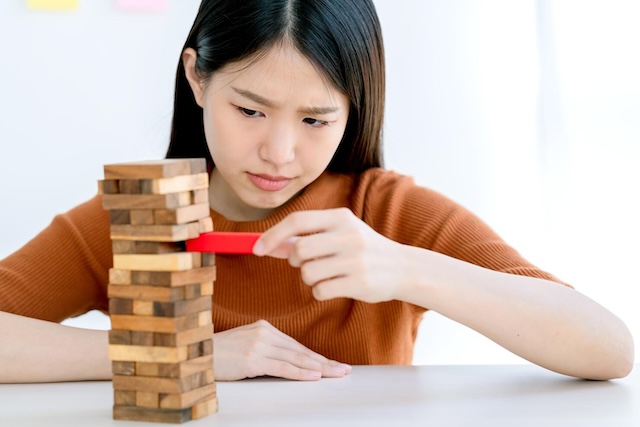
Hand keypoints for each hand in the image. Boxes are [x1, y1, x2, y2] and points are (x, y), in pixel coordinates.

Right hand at [213, 320, 350, 380]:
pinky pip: (282, 367)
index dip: (317, 356)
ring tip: (335, 374)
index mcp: (265, 328)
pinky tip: (313, 377)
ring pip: (296, 359)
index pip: (297, 346)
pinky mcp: (252, 358)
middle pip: (301, 351)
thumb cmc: (220, 354)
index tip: (333, 364)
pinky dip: (300, 373)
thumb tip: (290, 363)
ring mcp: (259, 345)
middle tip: (344, 370)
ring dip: (319, 368)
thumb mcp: (247, 346)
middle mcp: (265, 333)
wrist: (196, 353)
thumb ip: (267, 350)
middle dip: (325, 362)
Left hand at [253, 208, 406, 302]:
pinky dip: (321, 292)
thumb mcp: (340, 233)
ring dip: (310, 278)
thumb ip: (308, 236)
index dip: (272, 235)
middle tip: (305, 264)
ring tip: (327, 275)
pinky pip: (320, 290)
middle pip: (299, 250)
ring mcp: (355, 259)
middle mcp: (348, 235)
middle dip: (295, 261)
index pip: (297, 221)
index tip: (257, 248)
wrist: (402, 268)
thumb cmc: (363, 249)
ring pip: (308, 273)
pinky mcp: (359, 282)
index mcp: (340, 217)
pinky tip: (337, 286)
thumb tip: (269, 244)